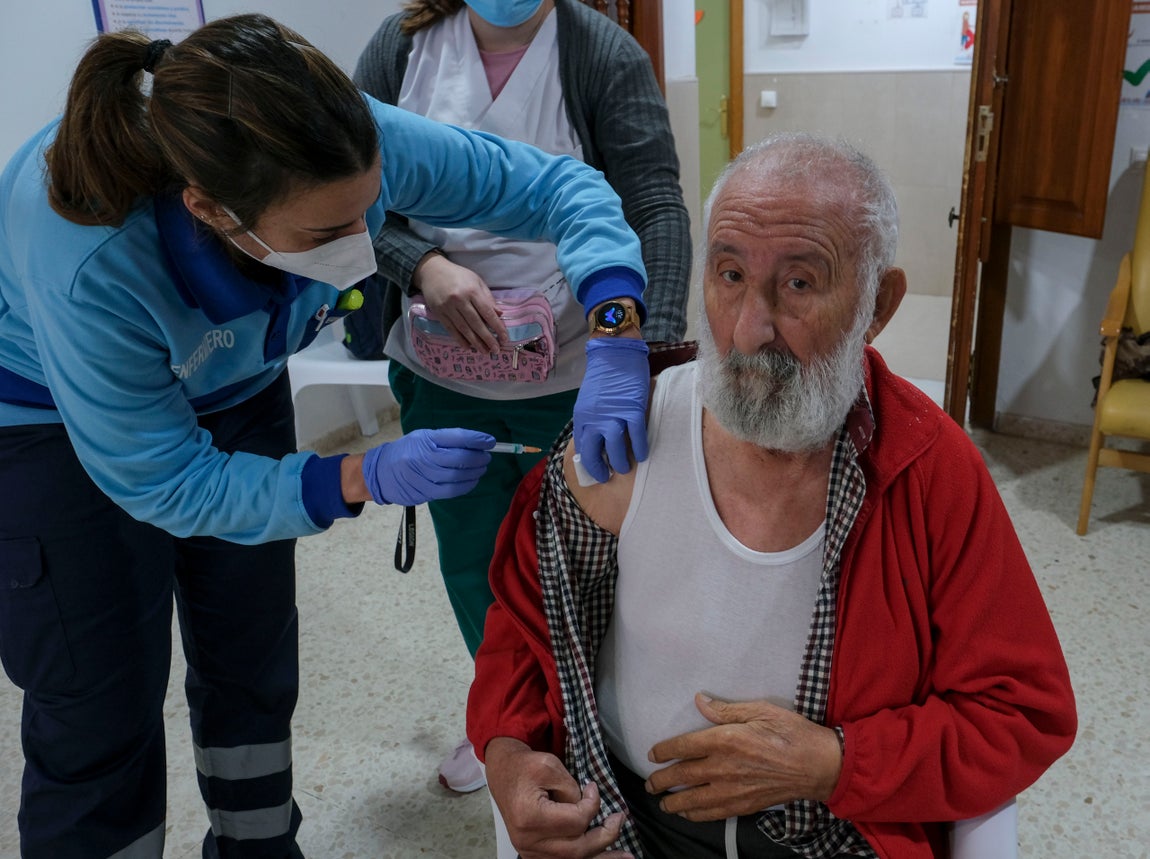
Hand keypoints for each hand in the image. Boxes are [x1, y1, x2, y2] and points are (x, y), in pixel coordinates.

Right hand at [361, 428, 493, 505]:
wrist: (380, 472)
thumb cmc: (407, 451)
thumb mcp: (423, 437)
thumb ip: (447, 440)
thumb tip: (476, 443)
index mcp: (425, 439)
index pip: (456, 437)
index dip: (477, 439)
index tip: (490, 441)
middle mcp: (424, 457)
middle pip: (460, 458)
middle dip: (478, 458)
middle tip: (486, 457)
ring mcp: (424, 476)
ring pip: (457, 476)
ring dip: (475, 472)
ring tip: (481, 468)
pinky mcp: (425, 492)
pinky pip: (451, 491)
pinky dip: (466, 486)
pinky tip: (472, 481)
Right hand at [414, 252, 506, 350]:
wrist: (432, 271)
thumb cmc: (458, 275)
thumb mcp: (476, 281)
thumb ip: (488, 298)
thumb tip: (499, 314)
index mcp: (472, 291)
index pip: (487, 312)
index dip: (497, 327)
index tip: (504, 338)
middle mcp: (460, 300)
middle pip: (476, 323)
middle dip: (487, 338)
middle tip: (496, 350)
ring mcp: (448, 308)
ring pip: (464, 329)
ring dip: (475, 342)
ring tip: (484, 352)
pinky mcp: (439, 313)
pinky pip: (451, 329)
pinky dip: (460, 339)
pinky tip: (468, 347)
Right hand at [485, 737, 633, 858]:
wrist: (504, 773)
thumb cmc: (526, 766)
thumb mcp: (551, 766)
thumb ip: (572, 789)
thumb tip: (589, 807)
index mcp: (530, 816)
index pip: (576, 821)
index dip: (592, 805)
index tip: (593, 788)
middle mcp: (528, 840)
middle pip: (576, 849)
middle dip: (605, 836)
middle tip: (620, 820)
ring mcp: (529, 851)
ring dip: (601, 857)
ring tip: (627, 856)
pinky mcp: (533, 854)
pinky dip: (585, 858)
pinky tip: (603, 857)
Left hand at [573, 338, 649, 482]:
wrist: (615, 353)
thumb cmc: (603, 376)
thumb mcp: (589, 400)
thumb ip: (591, 419)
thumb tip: (598, 440)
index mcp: (582, 416)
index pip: (582, 447)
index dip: (589, 462)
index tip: (597, 470)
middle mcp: (594, 418)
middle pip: (595, 451)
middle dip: (601, 468)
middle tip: (608, 475)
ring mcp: (614, 414)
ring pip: (616, 447)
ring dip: (621, 461)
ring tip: (625, 467)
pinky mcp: (632, 409)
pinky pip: (636, 435)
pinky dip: (640, 448)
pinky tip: (642, 455)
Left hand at [644, 693, 842, 821]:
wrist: (818, 765)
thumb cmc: (791, 732)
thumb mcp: (760, 710)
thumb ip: (726, 710)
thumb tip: (700, 701)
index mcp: (725, 739)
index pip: (683, 747)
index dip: (663, 751)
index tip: (652, 754)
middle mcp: (723, 767)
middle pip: (682, 775)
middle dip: (660, 780)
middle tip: (649, 783)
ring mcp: (733, 789)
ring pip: (693, 800)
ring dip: (673, 802)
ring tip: (662, 801)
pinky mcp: (744, 805)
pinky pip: (712, 813)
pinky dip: (695, 815)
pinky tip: (687, 813)